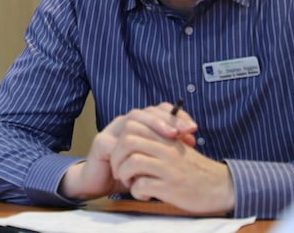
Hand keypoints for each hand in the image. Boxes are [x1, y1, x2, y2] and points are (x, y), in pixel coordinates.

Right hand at [60, 101, 196, 199]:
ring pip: (131, 120)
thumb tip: (191, 140)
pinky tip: (144, 157)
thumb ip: (168, 148)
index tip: (193, 127)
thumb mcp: (153, 159)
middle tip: (183, 130)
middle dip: (167, 119)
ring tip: (169, 136)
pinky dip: (130, 149)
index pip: (158, 111)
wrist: (101, 183)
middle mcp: (125, 123)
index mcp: (139, 125)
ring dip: (152, 126)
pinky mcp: (100, 144)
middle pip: (146, 112)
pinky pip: (115, 141)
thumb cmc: (130, 171)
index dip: (176, 116)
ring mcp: (111, 131)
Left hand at [108, 103, 234, 214]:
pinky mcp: (171, 187)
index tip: (121, 153)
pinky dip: (136, 192)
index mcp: (167, 137)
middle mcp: (167, 149)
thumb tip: (128, 136)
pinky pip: (142, 186)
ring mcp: (169, 168)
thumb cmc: (194, 169)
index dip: (120, 138)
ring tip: (129, 181)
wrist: (221, 187)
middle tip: (119, 168)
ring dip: (124, 173)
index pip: (134, 124)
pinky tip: (143, 194)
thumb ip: (157, 139)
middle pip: (128, 140)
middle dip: (117, 156)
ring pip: (132, 162)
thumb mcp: (177, 147)